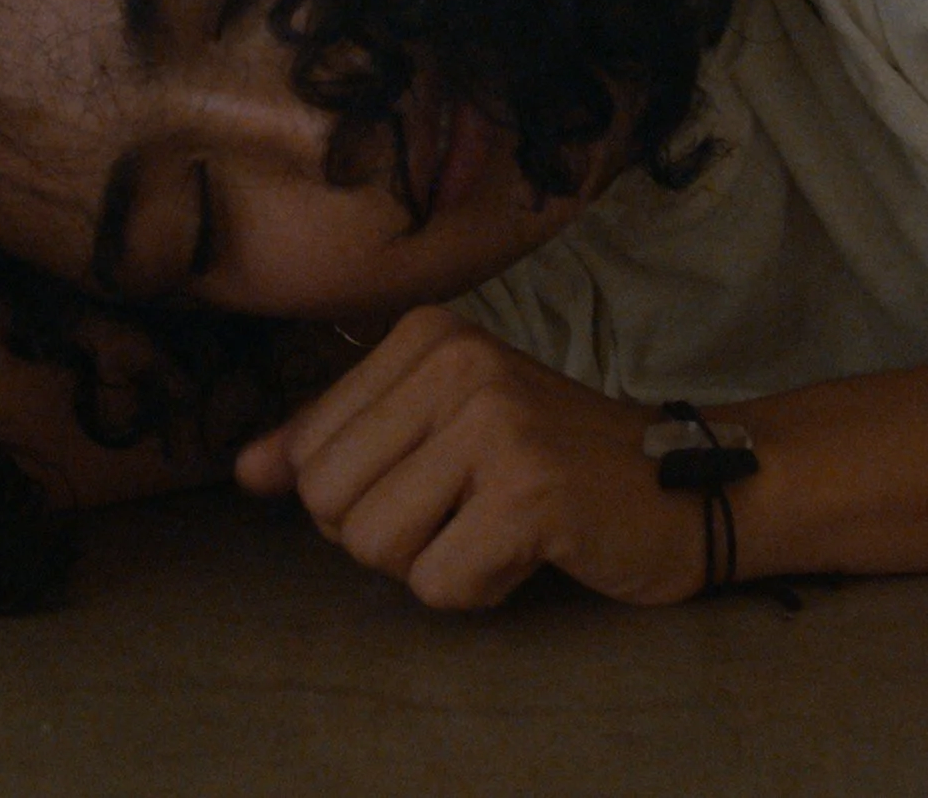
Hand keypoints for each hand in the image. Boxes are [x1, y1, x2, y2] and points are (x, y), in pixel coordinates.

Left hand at [234, 306, 705, 608]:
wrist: (682, 484)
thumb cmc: (549, 459)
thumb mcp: (437, 426)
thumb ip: (336, 442)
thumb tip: (244, 471)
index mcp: (422, 336)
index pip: (308, 451)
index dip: (359, 495)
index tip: (439, 477)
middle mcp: (454, 361)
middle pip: (328, 501)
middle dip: (389, 536)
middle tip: (466, 511)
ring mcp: (495, 422)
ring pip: (373, 547)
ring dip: (432, 564)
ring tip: (496, 526)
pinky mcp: (530, 491)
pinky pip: (438, 584)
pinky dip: (478, 591)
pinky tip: (527, 551)